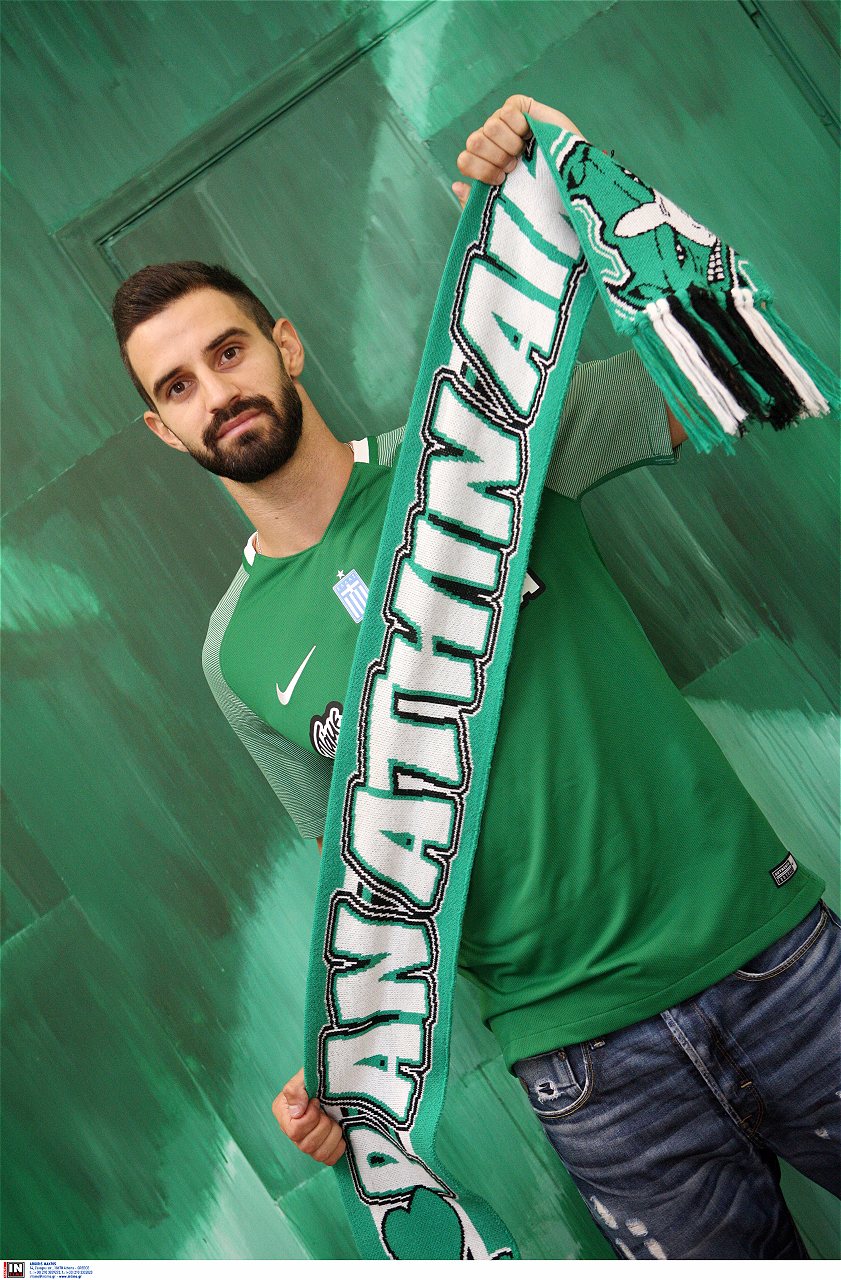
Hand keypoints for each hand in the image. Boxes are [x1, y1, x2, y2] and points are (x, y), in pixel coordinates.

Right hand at [272, 1068, 345, 1165]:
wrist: (333, 1080)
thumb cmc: (318, 1076)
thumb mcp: (305, 1076)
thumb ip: (295, 1090)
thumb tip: (297, 1112)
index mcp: (284, 1114)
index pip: (295, 1131)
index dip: (310, 1119)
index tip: (317, 1102)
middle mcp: (292, 1132)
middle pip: (306, 1146)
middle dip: (323, 1127)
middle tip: (326, 1112)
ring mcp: (307, 1141)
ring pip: (318, 1155)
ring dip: (332, 1136)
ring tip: (334, 1121)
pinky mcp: (321, 1147)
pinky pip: (328, 1159)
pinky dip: (337, 1147)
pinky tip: (340, 1133)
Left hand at [453, 93, 586, 207]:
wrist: (573, 182)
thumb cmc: (540, 195)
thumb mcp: (506, 206)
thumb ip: (478, 202)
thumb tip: (456, 185)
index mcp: (485, 164)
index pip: (464, 160)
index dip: (480, 170)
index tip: (501, 180)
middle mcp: (492, 143)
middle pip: (474, 141)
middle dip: (495, 158)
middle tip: (514, 166)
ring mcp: (504, 124)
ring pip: (489, 125)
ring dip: (509, 144)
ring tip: (523, 152)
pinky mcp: (520, 108)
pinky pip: (507, 110)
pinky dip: (518, 126)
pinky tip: (529, 135)